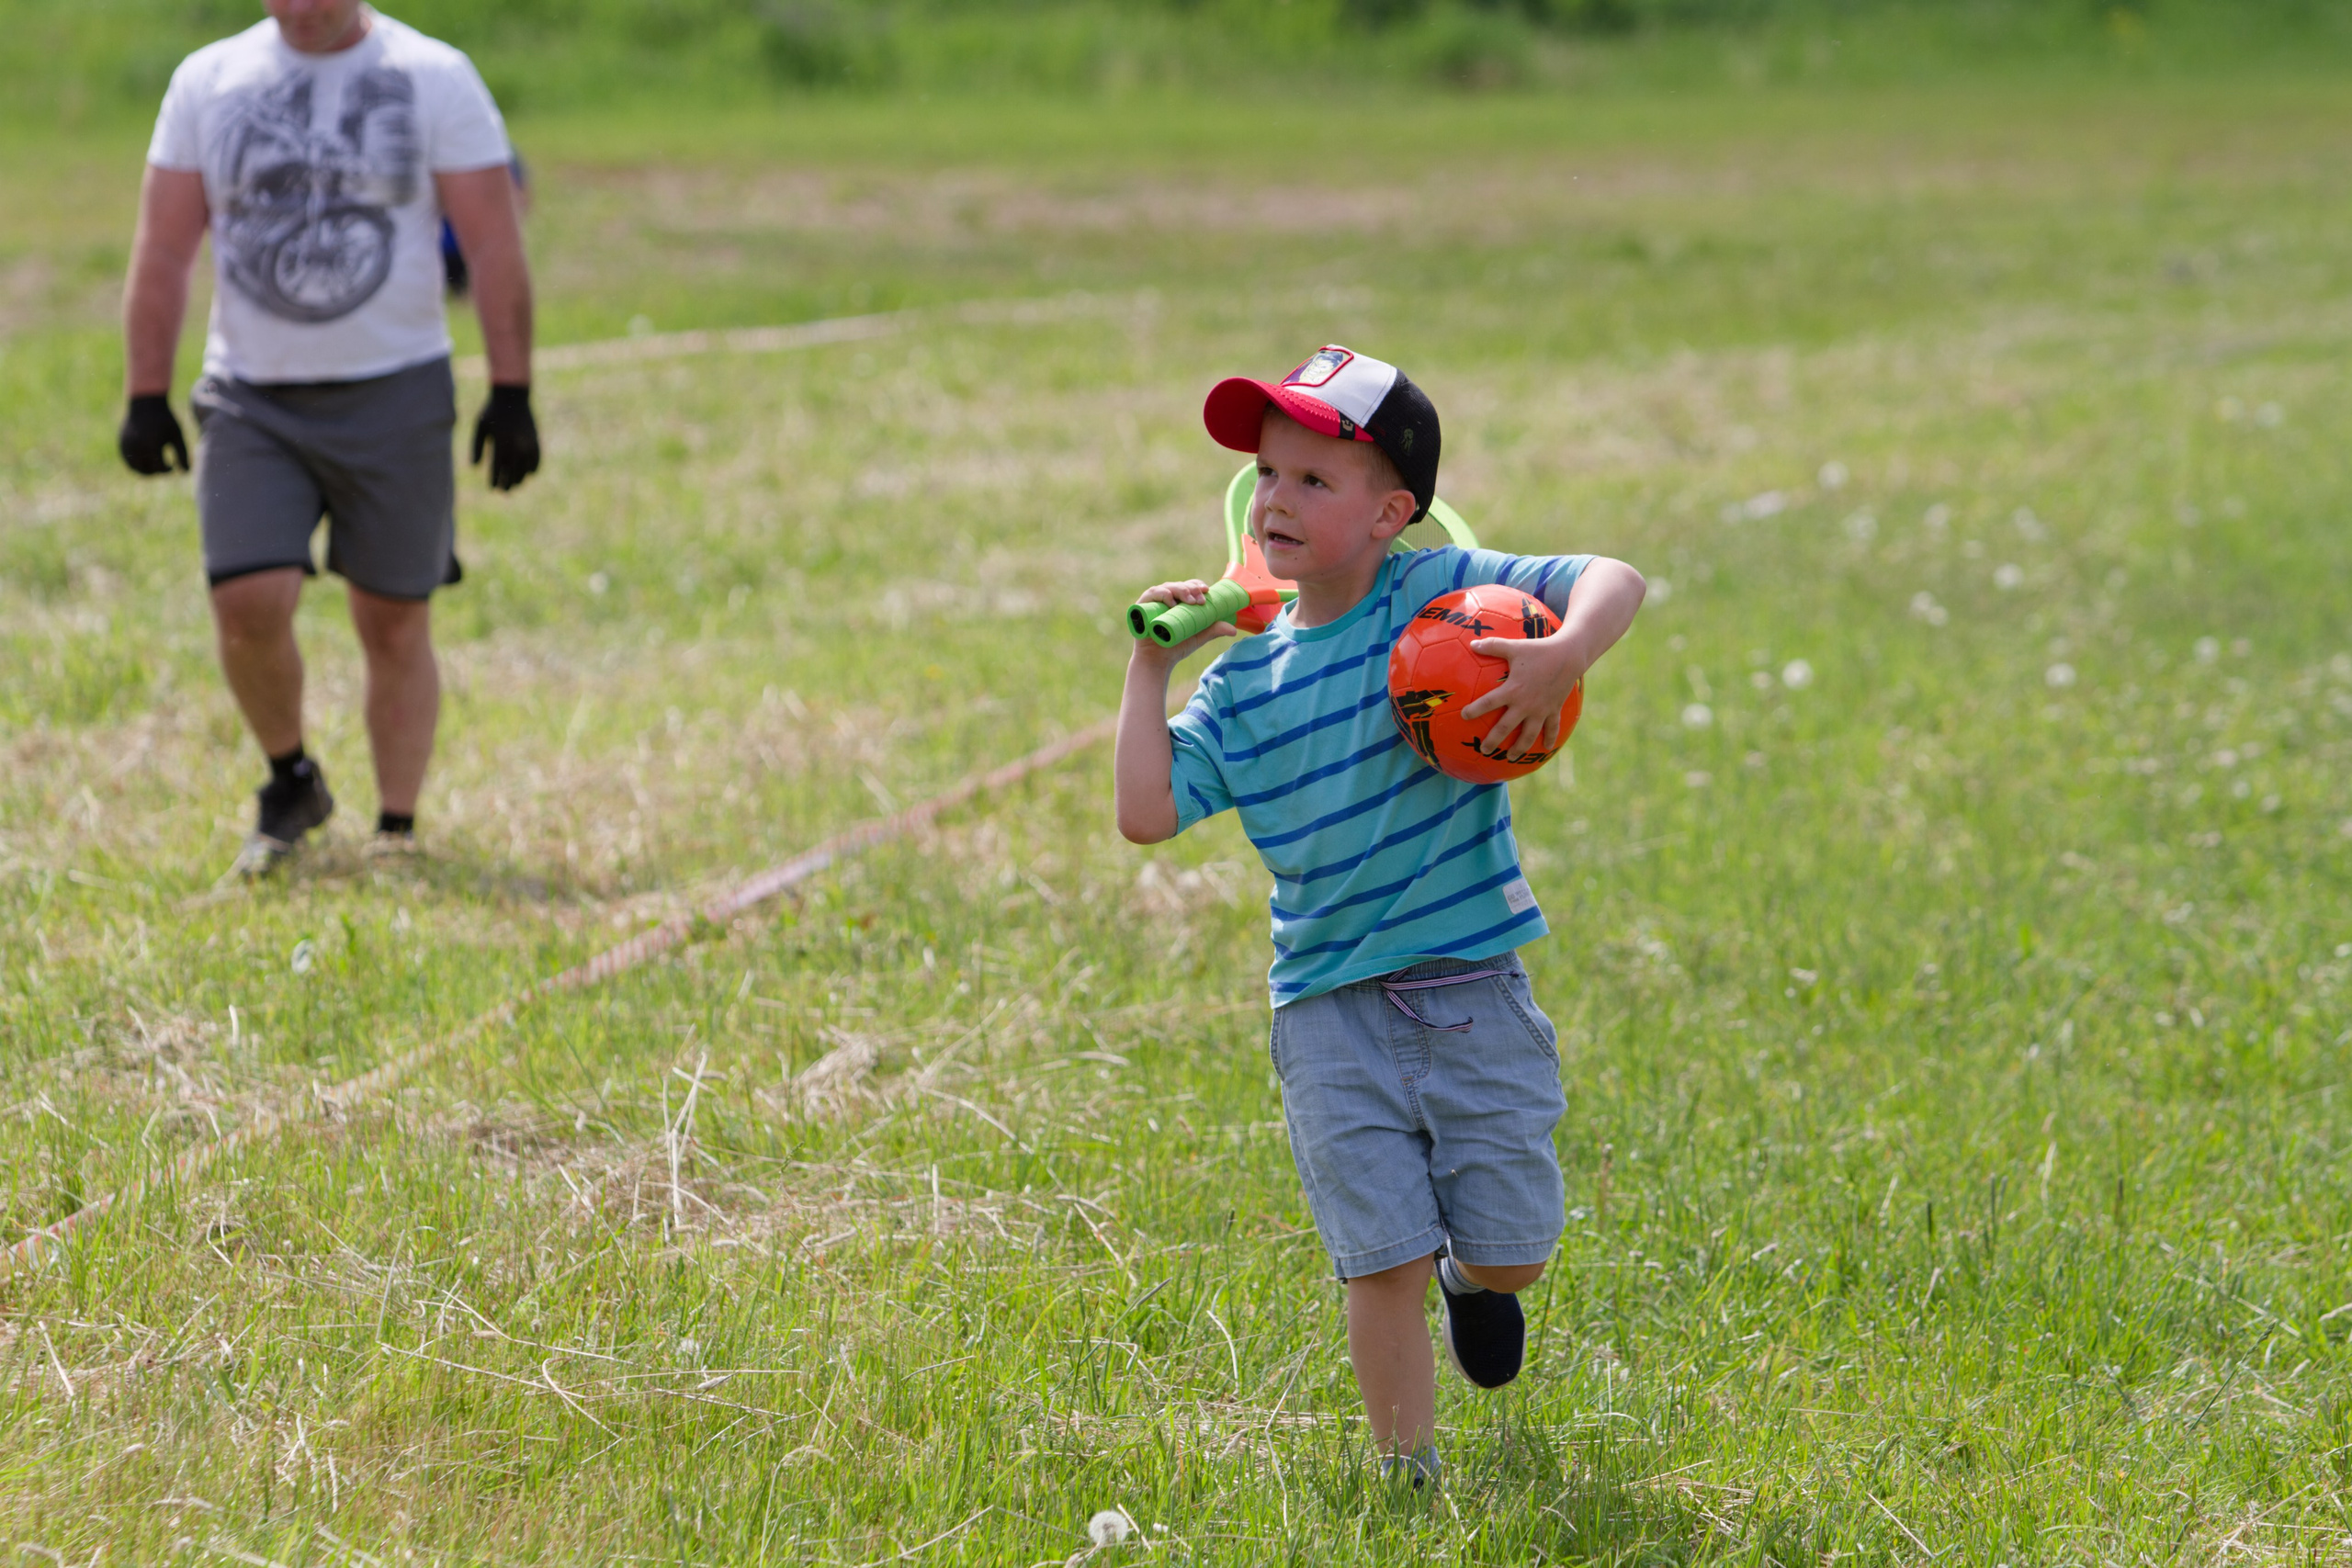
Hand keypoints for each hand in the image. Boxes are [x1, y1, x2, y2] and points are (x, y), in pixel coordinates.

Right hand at [118, 394, 187, 475]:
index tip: (172, 465)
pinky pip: (127, 460)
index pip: (159, 468)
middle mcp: (136, 447)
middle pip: (146, 471)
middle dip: (156, 472)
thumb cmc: (165, 420)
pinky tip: (146, 459)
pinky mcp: (121, 443)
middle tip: (163, 467)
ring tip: (155, 465)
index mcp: (151, 445)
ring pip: (135, 468)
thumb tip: (186, 473)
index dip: (167, 470)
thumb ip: (182, 454)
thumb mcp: (177, 435)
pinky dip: (137, 464)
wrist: (145, 403)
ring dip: (145, 471)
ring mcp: (126, 445)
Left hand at [470, 383, 539, 490]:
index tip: (491, 488)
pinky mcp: (536, 441)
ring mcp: (528, 444)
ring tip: (514, 485)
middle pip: (512, 472)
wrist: (512, 396)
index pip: (497, 468)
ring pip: (525, 470)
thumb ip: (476, 447)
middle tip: (502, 491)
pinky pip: (536, 461)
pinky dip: (532, 470)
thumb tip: (474, 467)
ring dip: (519, 479)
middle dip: (507, 483)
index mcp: (501, 442)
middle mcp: (516, 446)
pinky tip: (527, 474)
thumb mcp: (479, 427)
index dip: (494, 480)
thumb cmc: (492, 411)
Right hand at [1130, 579, 1237, 660]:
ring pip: (1167, 587)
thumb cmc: (1177, 646)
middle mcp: (1165, 598)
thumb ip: (1214, 630)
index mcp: (1178, 601)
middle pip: (1179, 585)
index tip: (1207, 591)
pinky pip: (1151, 594)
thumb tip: (1234, 630)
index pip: (1188, 586)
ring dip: (1179, 590)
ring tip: (1189, 601)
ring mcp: (1153, 601)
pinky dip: (1162, 594)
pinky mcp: (1141, 606)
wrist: (1158, 661)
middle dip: (1191, 589)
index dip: (1197, 585)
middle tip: (1200, 600)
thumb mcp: (1199, 636)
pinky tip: (1171, 600)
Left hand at [1459, 632, 1587, 756]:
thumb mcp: (1514, 646)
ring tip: (1511, 757)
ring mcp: (1541, 710)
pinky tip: (1546, 748)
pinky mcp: (1554, 709)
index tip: (1464, 716)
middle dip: (1493, 740)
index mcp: (1512, 690)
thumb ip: (1492, 646)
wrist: (1569, 655)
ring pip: (1528, 735)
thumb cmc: (1539, 650)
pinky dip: (1549, 738)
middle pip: (1505, 727)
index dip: (1475, 710)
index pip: (1488, 703)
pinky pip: (1552, 727)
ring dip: (1519, 748)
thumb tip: (1472, 643)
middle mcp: (1525, 704)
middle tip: (1484, 750)